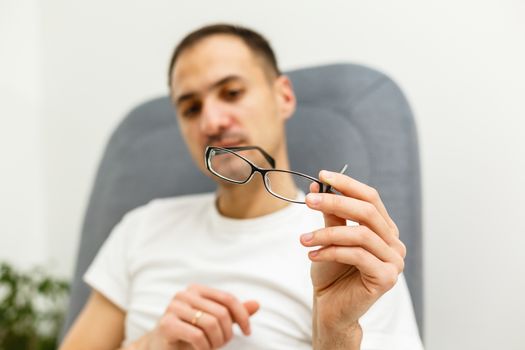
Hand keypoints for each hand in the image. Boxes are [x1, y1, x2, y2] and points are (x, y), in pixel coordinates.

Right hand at [139, 284, 258, 349]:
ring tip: (211, 347)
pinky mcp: (167, 324)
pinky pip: (197, 336)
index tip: (247, 332)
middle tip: (221, 345)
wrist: (160, 348)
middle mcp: (184, 294)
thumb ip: (233, 314)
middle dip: (227, 334)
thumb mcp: (214, 323)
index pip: (228, 299)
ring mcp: (173, 307)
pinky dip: (204, 348)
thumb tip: (257, 304)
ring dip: (216, 342)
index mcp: (197, 290)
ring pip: (211, 324)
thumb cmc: (189, 335)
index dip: (242, 316)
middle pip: (221, 313)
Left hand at [301, 170, 405, 345]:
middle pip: (367, 212)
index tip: (322, 175)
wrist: (331, 308)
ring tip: (303, 239)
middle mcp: (394, 243)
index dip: (347, 184)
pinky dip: (331, 252)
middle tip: (308, 201)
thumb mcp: (329, 238)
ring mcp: (394, 261)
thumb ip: (330, 214)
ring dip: (327, 233)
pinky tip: (312, 255)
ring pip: (360, 234)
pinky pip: (357, 255)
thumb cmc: (332, 273)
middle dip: (335, 202)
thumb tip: (320, 186)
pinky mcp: (387, 278)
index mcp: (384, 229)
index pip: (370, 198)